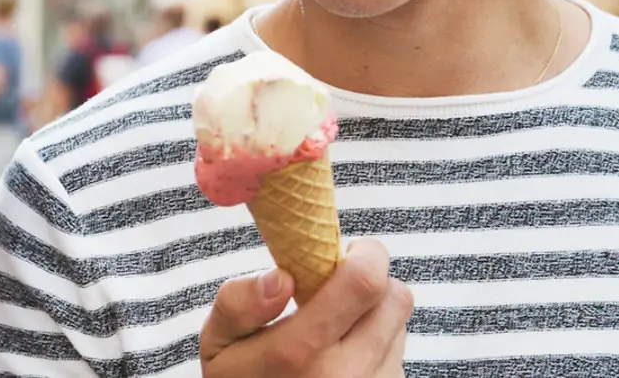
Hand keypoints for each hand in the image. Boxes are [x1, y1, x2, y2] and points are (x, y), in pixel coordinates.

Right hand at [199, 239, 412, 377]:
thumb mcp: (219, 345)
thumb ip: (239, 304)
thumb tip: (282, 277)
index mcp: (301, 352)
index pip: (365, 282)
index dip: (364, 254)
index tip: (343, 252)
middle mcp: (347, 374)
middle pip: (395, 298)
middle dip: (371, 281)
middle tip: (338, 286)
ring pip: (399, 325)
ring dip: (374, 315)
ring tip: (336, 329)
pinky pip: (397, 355)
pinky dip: (377, 346)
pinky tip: (344, 357)